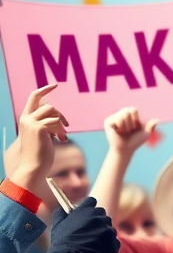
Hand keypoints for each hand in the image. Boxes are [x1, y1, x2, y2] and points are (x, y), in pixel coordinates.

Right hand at [9, 85, 68, 201]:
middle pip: (48, 105)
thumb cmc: (40, 154)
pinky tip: (61, 140)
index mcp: (26, 119)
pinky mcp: (39, 128)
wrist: (34, 166)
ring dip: (62, 124)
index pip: (34, 97)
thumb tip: (60, 120)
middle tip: (67, 127)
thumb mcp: (44, 136)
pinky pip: (56, 122)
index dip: (45, 90)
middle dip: (60, 114)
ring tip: (63, 136)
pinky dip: (61, 131)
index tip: (56, 85)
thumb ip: (48, 125)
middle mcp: (26, 118)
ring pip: (53, 112)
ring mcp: (31, 122)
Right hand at [41, 197, 119, 252]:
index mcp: (86, 210)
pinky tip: (97, 251)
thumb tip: (64, 208)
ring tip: (91, 243)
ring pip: (108, 228)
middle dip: (96, 220)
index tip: (85, 213)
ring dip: (103, 233)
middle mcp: (100, 217)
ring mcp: (109, 230)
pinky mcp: (115, 242)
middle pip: (101, 214)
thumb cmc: (63, 243)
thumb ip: (61, 213)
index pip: (91, 201)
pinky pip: (113, 241)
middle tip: (88, 230)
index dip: (88, 207)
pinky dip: (107, 245)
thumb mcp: (57, 225)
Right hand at [103, 108, 158, 157]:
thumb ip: (151, 125)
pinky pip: (116, 119)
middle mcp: (121, 114)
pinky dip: (120, 126)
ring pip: (122, 115)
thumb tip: (159, 120)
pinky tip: (117, 131)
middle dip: (131, 122)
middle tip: (129, 130)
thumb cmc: (135, 141)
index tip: (135, 127)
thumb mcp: (146, 133)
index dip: (135, 119)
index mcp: (130, 115)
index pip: (133, 109)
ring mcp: (114, 117)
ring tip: (124, 131)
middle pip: (127, 110)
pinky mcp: (108, 121)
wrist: (126, 149)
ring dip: (126, 126)